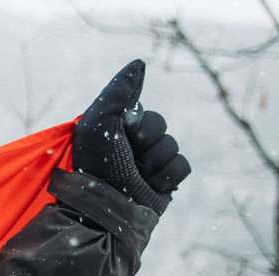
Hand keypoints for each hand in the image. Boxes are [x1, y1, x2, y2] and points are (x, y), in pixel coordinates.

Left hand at [72, 60, 190, 213]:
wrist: (106, 209)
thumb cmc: (96, 166)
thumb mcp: (100, 121)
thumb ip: (119, 91)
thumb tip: (140, 63)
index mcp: (115, 130)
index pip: (144, 113)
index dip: (134, 124)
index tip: (118, 136)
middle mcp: (131, 146)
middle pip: (161, 127)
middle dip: (146, 143)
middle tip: (125, 160)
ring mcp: (148, 164)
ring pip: (172, 147)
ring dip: (154, 162)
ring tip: (133, 177)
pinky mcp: (163, 183)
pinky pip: (182, 167)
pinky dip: (167, 176)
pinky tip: (149, 187)